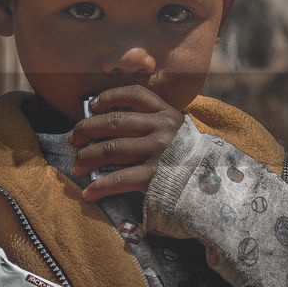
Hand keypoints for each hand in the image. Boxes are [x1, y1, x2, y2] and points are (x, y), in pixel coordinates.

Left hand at [69, 85, 184, 201]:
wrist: (213, 185)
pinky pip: (119, 178)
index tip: (92, 106)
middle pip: (114, 122)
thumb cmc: (187, 157)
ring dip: (87, 157)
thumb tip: (110, 122)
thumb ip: (153, 122)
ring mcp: (158, 152)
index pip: (134, 94)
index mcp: (167, 113)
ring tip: (77, 165)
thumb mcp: (176, 130)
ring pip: (111, 148)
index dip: (108, 97)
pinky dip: (99, 186)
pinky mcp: (154, 176)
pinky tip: (88, 192)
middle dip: (87, 129)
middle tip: (74, 139)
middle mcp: (162, 128)